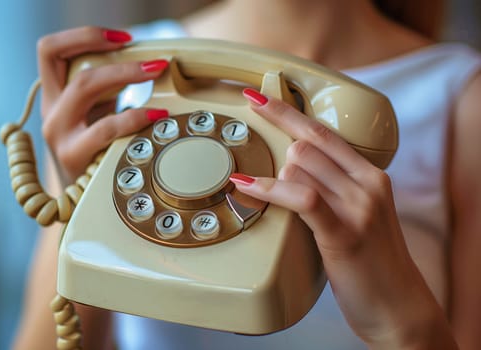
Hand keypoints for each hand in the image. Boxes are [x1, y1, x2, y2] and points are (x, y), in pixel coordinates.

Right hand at [37, 26, 168, 180]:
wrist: (75, 198)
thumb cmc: (91, 152)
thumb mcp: (92, 115)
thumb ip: (106, 90)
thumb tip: (140, 65)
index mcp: (53, 96)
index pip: (52, 51)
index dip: (84, 37)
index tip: (122, 38)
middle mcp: (51, 111)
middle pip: (75, 66)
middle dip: (120, 60)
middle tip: (154, 63)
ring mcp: (59, 133)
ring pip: (84, 87)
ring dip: (125, 75)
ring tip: (155, 74)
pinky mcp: (72, 155)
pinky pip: (105, 127)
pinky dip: (134, 116)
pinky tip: (156, 115)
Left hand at [231, 88, 455, 347]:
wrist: (399, 307)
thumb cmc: (372, 262)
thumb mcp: (361, 214)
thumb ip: (336, 187)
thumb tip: (293, 169)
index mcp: (372, 175)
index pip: (322, 131)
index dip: (286, 112)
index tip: (258, 98)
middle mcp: (368, 184)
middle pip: (306, 145)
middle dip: (278, 158)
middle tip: (264, 174)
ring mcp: (358, 207)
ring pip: (299, 165)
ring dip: (275, 178)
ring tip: (273, 199)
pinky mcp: (344, 232)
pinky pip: (300, 196)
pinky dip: (268, 189)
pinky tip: (245, 186)